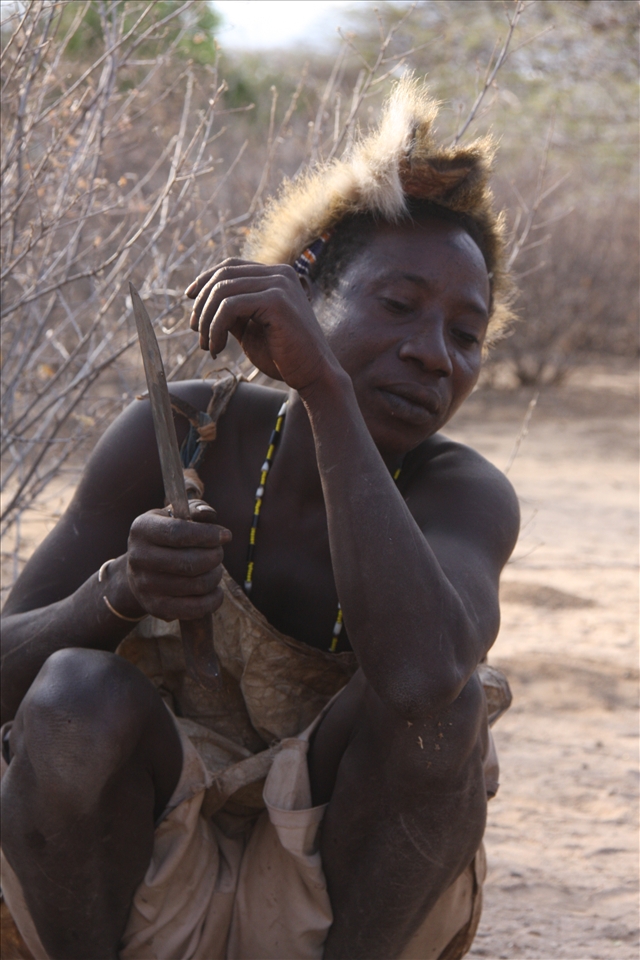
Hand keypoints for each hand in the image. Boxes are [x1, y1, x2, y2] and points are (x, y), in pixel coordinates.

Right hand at [126, 500, 230, 621]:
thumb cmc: (167, 536)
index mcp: (142, 529)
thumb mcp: (176, 516)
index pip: (179, 532)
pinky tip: (215, 590)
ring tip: (214, 569)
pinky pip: (195, 609)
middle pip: (190, 562)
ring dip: (215, 576)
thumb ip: (195, 510)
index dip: (208, 535)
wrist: (141, 568)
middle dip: (214, 557)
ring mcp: (145, 585)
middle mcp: (138, 557)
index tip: (226, 536)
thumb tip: (208, 515)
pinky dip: (213, 600)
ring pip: (196, 585)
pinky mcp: (155, 607)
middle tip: (218, 553)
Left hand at [185, 259, 338, 391]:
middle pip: (223, 276)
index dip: (205, 280)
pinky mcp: (277, 301)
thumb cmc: (284, 356)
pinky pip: (229, 307)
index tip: (190, 300)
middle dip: (202, 305)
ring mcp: (280, 285)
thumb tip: (200, 302)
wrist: (313, 375)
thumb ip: (231, 313)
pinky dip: (215, 328)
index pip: (231, 266)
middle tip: (196, 333)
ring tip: (207, 345)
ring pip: (222, 291)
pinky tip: (217, 348)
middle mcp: (280, 274)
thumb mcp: (250, 329)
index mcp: (276, 276)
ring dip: (206, 320)